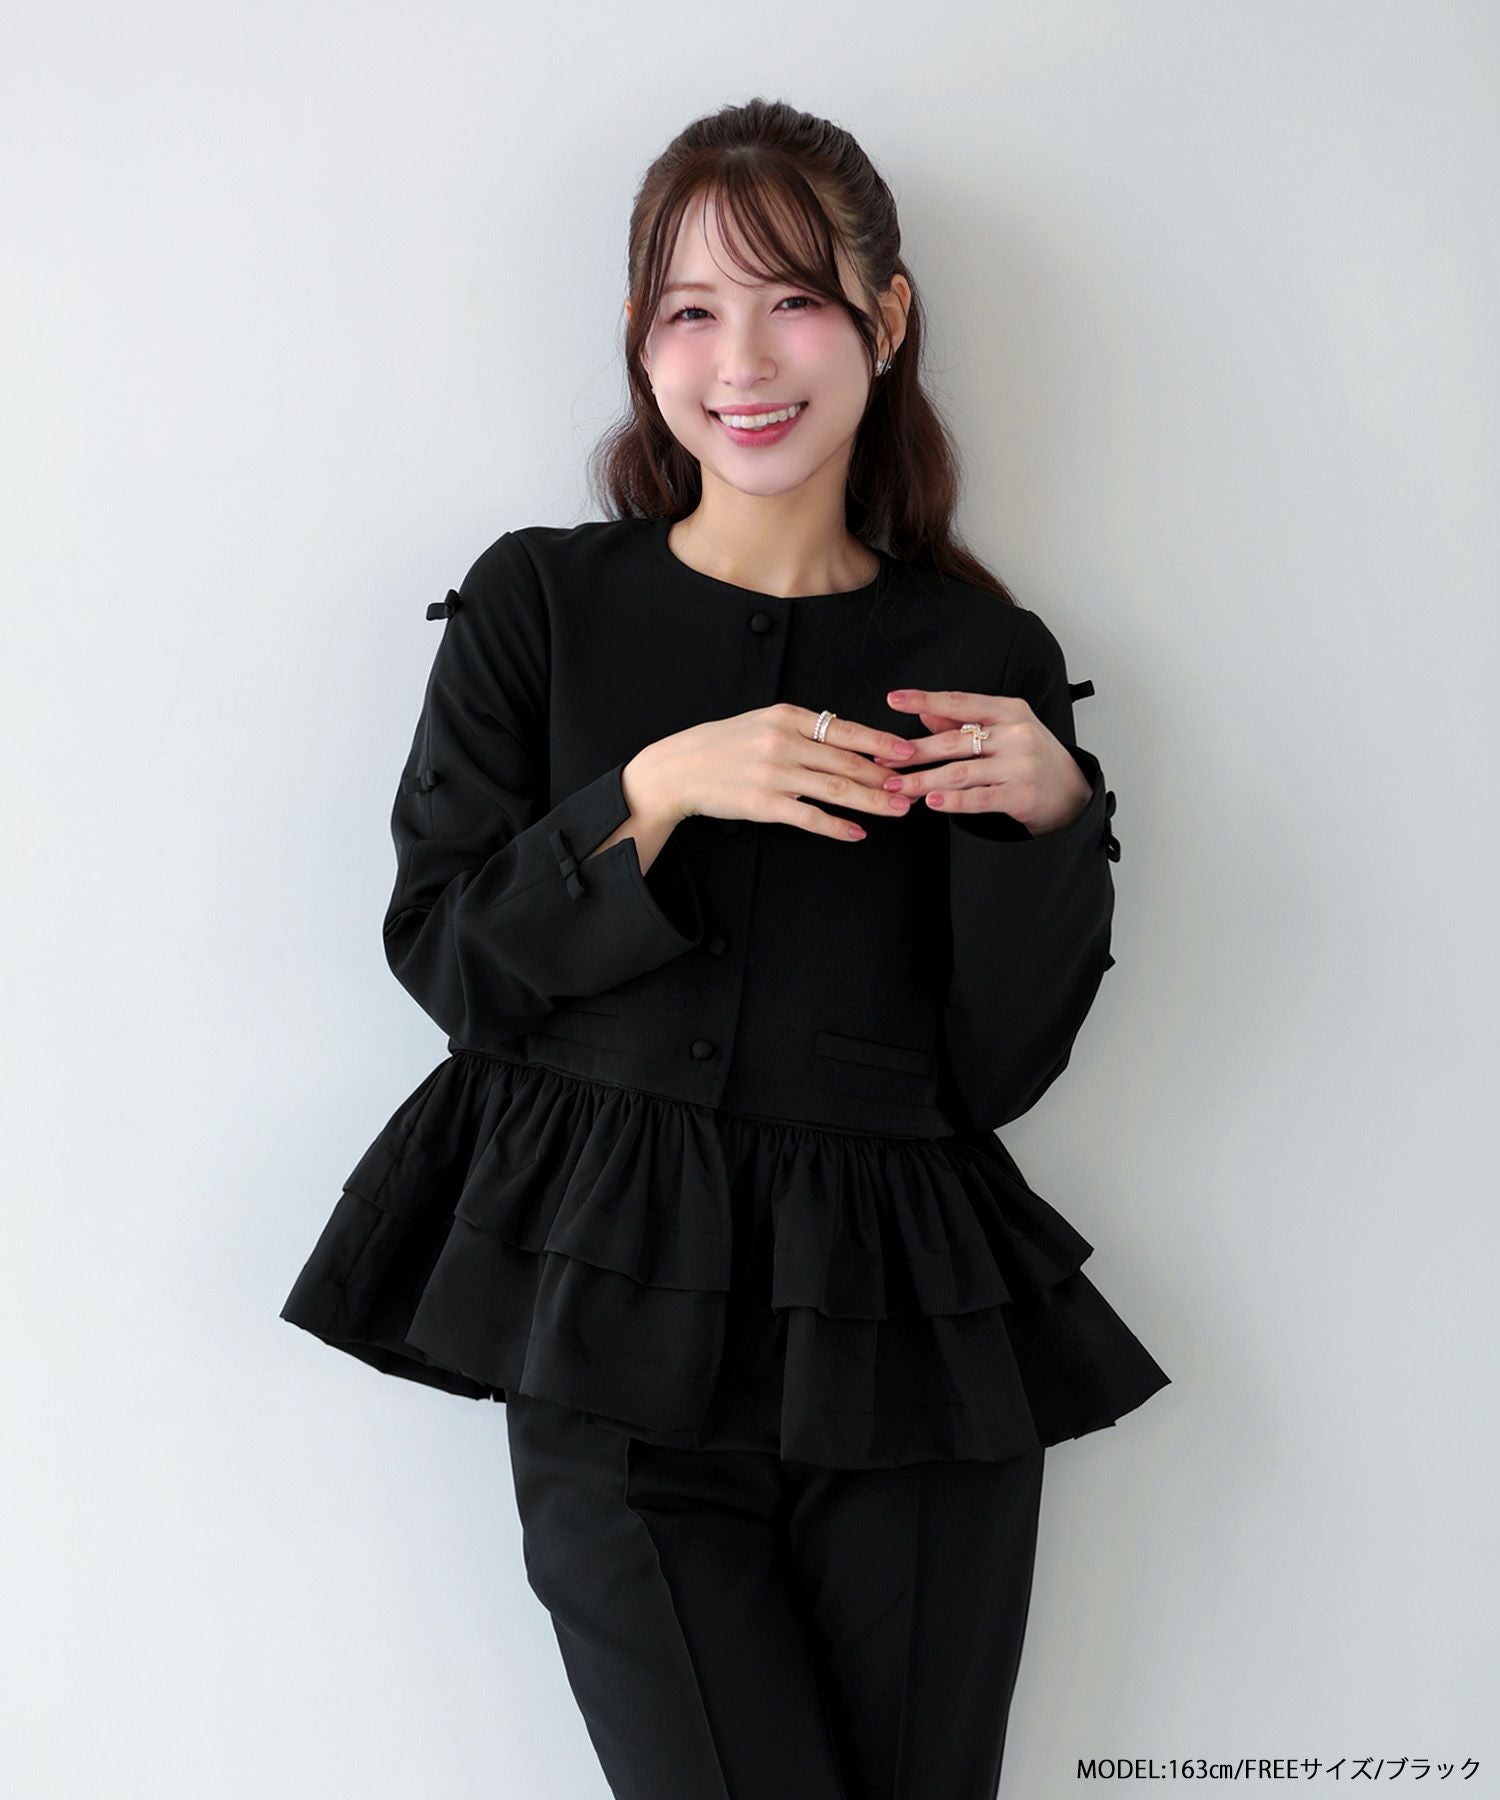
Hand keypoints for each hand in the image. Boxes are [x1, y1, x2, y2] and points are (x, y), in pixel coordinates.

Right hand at [629, 703, 920, 842]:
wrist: (679, 769)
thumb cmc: (722, 745)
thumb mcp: (762, 722)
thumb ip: (801, 727)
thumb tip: (845, 734)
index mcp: (787, 716)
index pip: (846, 730)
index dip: (882, 743)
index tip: (908, 752)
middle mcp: (784, 742)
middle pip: (848, 761)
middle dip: (887, 777)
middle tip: (914, 787)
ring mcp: (774, 774)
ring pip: (837, 789)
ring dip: (874, 801)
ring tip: (899, 809)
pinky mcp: (764, 804)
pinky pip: (810, 817)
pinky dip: (837, 826)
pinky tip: (857, 833)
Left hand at [873, 687, 1092, 834]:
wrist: (1073, 794)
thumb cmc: (1033, 759)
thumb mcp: (1004, 732)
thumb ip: (963, 723)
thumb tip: (925, 715)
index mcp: (1009, 710)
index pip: (959, 702)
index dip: (924, 700)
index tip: (894, 699)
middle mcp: (1016, 733)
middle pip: (953, 741)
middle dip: (914, 752)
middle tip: (884, 760)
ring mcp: (1021, 764)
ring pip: (960, 772)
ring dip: (923, 781)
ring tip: (897, 788)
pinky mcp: (1022, 794)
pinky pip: (979, 798)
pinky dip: (953, 801)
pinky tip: (932, 802)